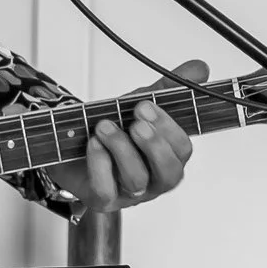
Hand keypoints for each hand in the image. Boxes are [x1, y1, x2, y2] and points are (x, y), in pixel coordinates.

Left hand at [45, 60, 204, 211]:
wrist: (67, 141)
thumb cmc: (110, 128)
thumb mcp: (138, 103)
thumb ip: (167, 88)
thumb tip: (200, 68)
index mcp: (168, 157)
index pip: (182, 149)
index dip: (168, 128)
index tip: (146, 105)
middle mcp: (153, 179)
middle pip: (169, 173)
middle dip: (153, 145)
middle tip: (135, 122)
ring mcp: (129, 193)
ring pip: (137, 180)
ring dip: (122, 149)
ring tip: (104, 126)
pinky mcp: (102, 200)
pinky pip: (105, 190)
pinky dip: (99, 165)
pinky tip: (93, 145)